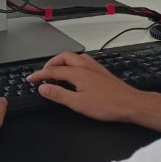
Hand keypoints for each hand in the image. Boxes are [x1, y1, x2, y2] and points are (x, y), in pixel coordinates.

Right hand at [25, 51, 146, 123]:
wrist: (130, 103)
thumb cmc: (108, 105)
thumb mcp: (78, 104)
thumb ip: (59, 95)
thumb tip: (43, 88)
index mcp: (78, 73)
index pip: (52, 71)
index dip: (39, 75)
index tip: (30, 79)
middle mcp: (86, 66)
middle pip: (63, 57)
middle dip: (50, 63)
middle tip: (42, 73)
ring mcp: (95, 67)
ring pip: (74, 57)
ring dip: (62, 61)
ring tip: (56, 71)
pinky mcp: (101, 71)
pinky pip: (83, 60)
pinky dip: (73, 63)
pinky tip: (75, 72)